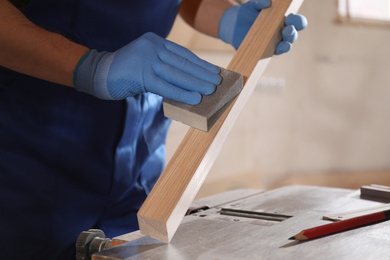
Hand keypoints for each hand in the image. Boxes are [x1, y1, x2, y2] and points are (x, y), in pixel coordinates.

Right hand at [73, 32, 220, 104]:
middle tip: (218, 82)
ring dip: (197, 84)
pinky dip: (182, 93)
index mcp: (155, 41)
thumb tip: (189, 83)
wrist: (98, 73)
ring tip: (211, 91)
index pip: (183, 54)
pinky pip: (166, 86)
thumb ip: (164, 68)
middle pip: (184, 63)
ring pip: (178, 74)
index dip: (201, 64)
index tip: (214, 72)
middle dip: (203, 74)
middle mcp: (153, 46)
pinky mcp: (141, 74)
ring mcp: (147, 58)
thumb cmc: (125, 72)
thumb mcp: (147, 64)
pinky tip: (195, 98)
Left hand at [218, 0, 306, 53]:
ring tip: (284, 43)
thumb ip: (259, 2)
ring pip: (285, 46)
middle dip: (292, 33)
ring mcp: (274, 43)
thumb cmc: (247, 12)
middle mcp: (281, 32)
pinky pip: (273, 54)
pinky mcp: (265, 51)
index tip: (292, 18)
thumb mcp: (252, 5)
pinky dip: (275, 52)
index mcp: (283, 19)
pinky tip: (276, 49)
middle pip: (292, 34)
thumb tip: (267, 2)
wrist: (233, 26)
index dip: (298, 20)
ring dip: (287, 45)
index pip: (296, 21)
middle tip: (287, 29)